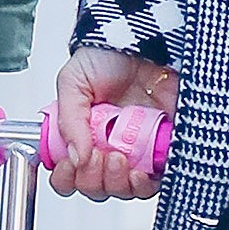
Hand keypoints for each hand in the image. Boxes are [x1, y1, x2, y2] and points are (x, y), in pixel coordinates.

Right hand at [48, 44, 178, 200]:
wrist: (146, 39)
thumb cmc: (108, 56)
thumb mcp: (74, 82)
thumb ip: (68, 120)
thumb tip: (75, 157)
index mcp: (81, 135)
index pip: (68, 175)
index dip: (67, 176)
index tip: (71, 163)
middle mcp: (107, 147)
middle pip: (95, 188)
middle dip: (93, 179)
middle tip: (98, 154)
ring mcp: (135, 151)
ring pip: (123, 190)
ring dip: (117, 183)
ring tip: (119, 158)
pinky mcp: (162, 150)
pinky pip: (154, 182)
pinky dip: (145, 184)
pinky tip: (140, 170)